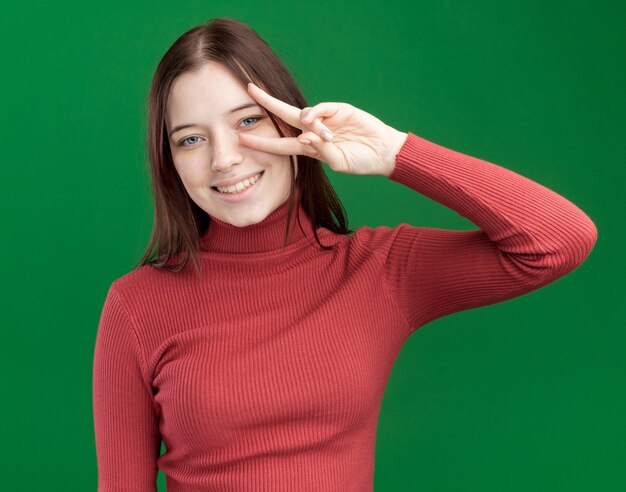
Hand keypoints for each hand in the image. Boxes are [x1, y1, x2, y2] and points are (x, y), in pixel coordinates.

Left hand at [238, 83, 407, 176]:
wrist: (383, 152)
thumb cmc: (361, 160)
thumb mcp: (338, 162)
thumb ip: (321, 151)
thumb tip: (305, 137)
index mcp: (309, 148)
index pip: (280, 143)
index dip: (261, 142)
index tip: (242, 139)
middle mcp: (313, 130)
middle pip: (284, 115)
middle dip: (267, 103)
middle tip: (250, 89)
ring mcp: (326, 118)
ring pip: (305, 115)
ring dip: (311, 125)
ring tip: (329, 137)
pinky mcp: (339, 109)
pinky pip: (321, 108)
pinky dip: (316, 115)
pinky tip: (318, 124)